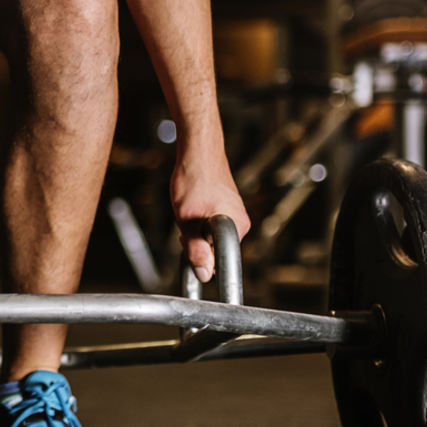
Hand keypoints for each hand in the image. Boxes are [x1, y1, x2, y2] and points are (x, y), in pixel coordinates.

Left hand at [171, 157, 249, 282]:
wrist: (198, 151)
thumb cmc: (194, 179)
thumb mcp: (188, 220)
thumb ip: (196, 249)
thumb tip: (204, 275)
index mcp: (237, 226)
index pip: (220, 259)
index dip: (201, 259)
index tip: (190, 250)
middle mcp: (241, 223)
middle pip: (215, 249)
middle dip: (196, 243)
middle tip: (185, 224)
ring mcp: (235, 215)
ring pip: (210, 238)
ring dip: (195, 232)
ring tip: (189, 210)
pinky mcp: (227, 210)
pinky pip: (211, 226)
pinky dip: (198, 222)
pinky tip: (192, 207)